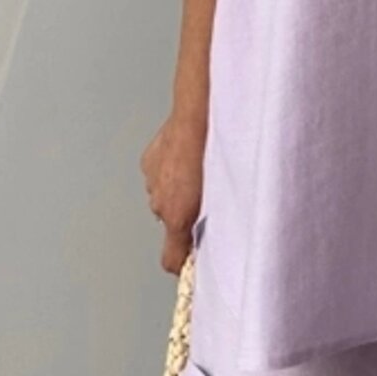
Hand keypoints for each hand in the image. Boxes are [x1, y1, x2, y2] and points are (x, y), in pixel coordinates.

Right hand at [138, 110, 206, 275]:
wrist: (201, 113)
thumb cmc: (219, 150)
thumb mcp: (227, 192)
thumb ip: (217, 220)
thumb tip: (216, 236)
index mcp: (177, 216)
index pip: (170, 260)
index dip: (183, 262)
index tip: (192, 262)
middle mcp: (159, 203)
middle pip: (171, 224)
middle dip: (186, 217)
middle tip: (207, 200)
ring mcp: (152, 181)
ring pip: (164, 196)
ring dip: (178, 190)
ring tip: (199, 172)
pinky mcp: (148, 161)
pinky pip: (158, 174)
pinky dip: (170, 170)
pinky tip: (187, 155)